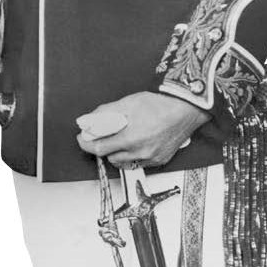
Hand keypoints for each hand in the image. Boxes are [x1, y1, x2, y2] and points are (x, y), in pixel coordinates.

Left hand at [75, 92, 210, 168]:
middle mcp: (139, 152)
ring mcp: (150, 158)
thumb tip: (88, 121)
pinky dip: (131, 155)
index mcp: (129, 138)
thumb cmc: (158, 104)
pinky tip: (134, 143)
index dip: (87, 143)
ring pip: (123, 162)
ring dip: (116, 152)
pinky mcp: (159, 161)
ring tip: (120, 138)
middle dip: (102, 146)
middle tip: (102, 135)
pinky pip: (138, 163)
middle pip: (110, 157)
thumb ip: (105, 113)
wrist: (184, 110)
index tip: (82, 138)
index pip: (99, 148)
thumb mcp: (127, 103)